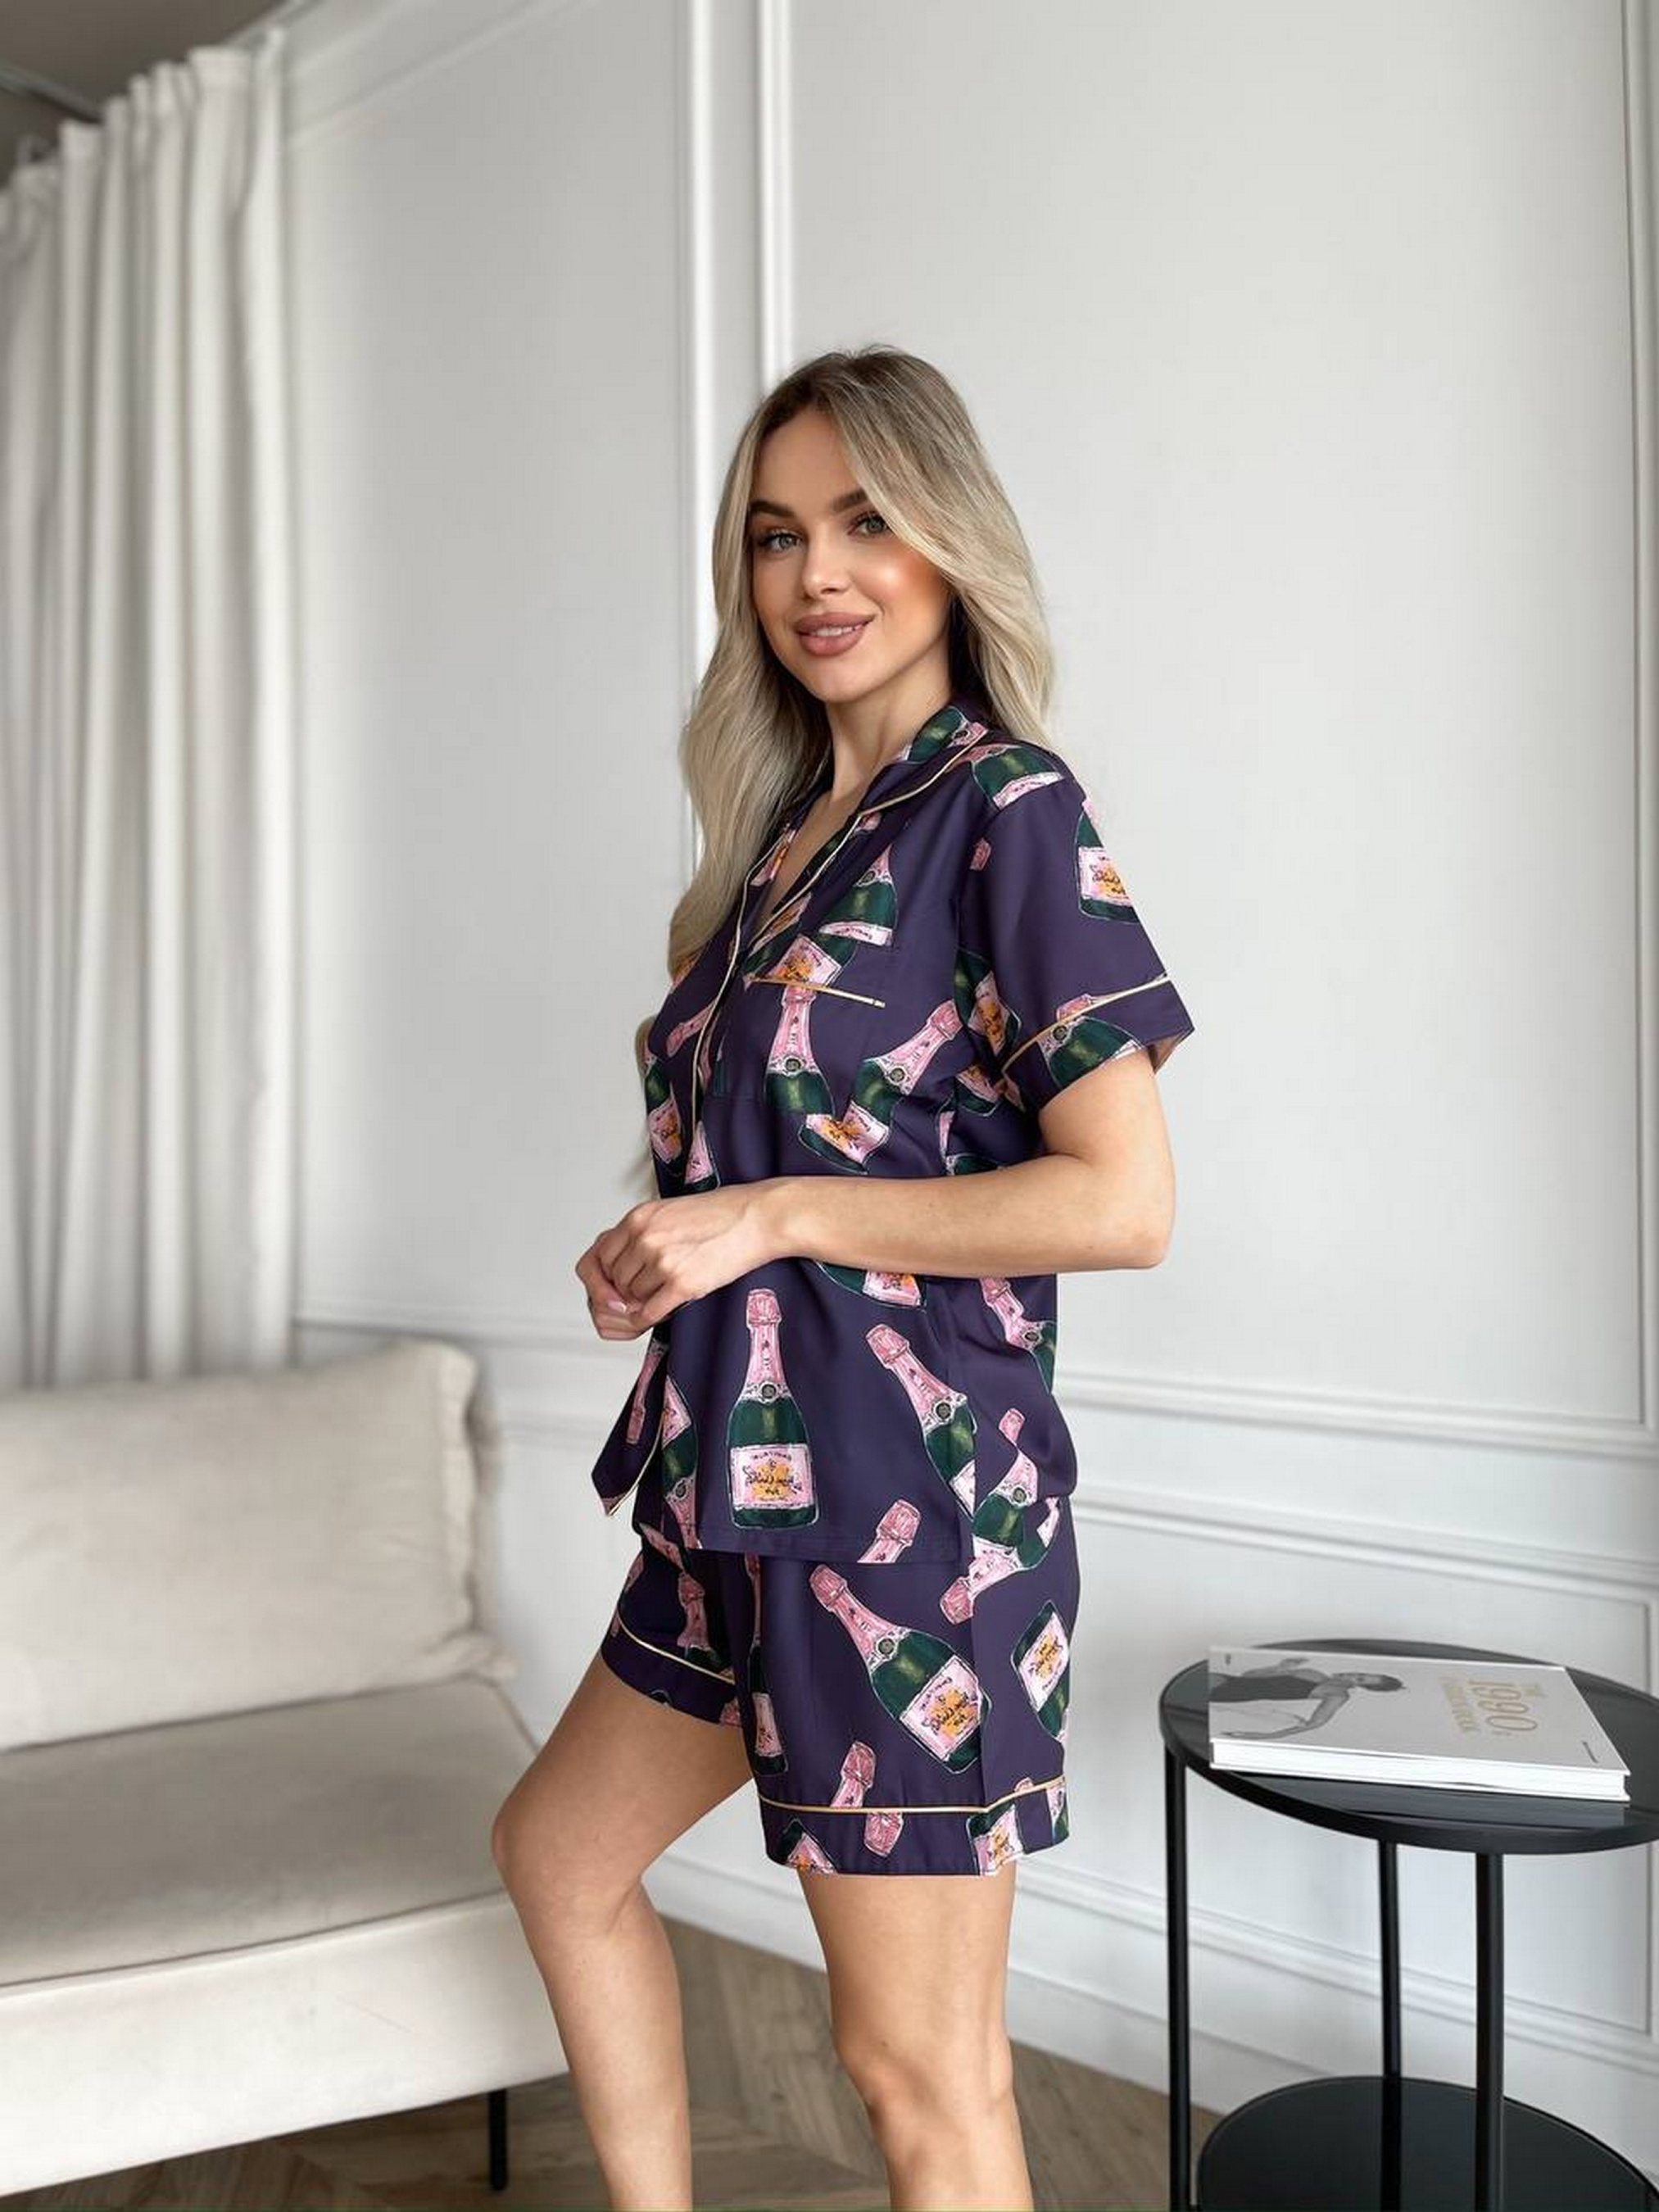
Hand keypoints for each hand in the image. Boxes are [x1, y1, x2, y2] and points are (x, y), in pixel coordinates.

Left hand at [574, 1182, 781, 1337]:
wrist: (758, 1218)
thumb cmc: (721, 1214)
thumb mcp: (668, 1211)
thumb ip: (641, 1233)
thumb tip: (620, 1262)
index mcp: (638, 1218)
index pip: (598, 1259)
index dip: (605, 1278)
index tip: (614, 1286)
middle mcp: (645, 1238)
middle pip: (615, 1282)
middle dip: (627, 1291)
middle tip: (646, 1291)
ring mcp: (662, 1261)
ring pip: (632, 1298)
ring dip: (646, 1301)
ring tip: (667, 1291)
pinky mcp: (683, 1283)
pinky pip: (651, 1312)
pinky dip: (652, 1318)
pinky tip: (664, 1311)